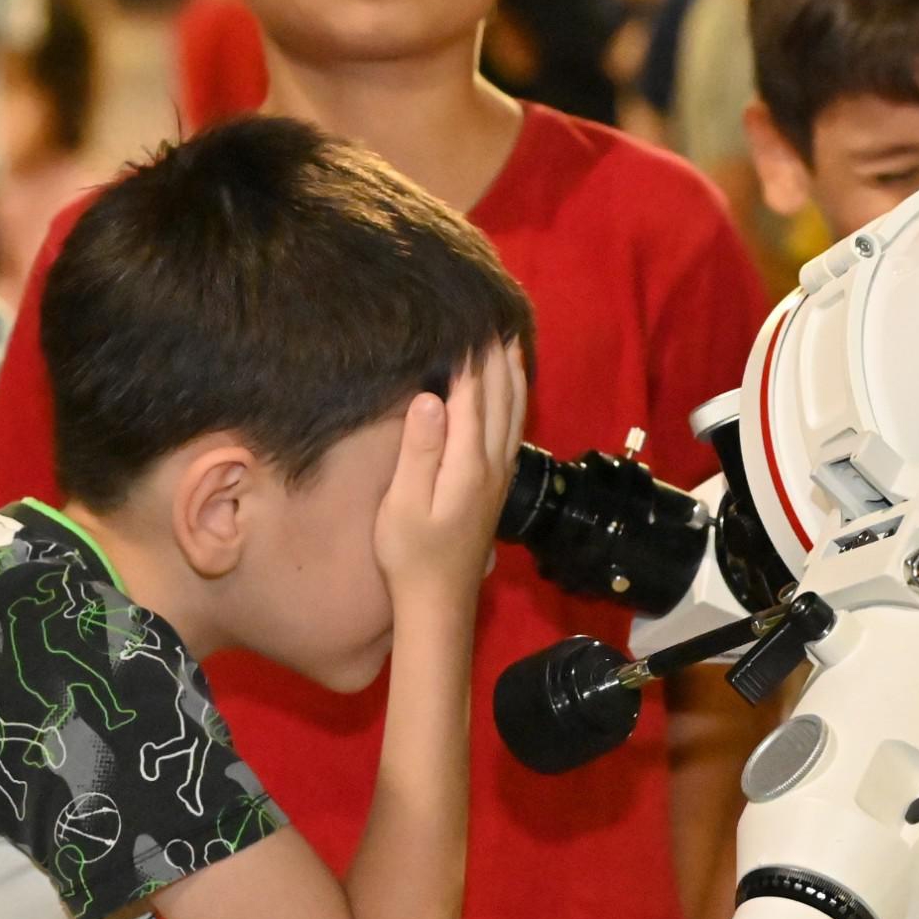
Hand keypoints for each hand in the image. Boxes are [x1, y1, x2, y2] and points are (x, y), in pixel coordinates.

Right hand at [375, 341, 526, 612]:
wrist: (438, 602)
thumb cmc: (410, 556)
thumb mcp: (403, 505)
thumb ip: (419, 451)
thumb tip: (431, 398)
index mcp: (468, 465)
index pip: (474, 397)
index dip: (472, 357)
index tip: (468, 319)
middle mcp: (493, 466)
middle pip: (502, 399)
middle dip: (497, 357)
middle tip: (492, 316)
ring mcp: (500, 477)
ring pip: (515, 413)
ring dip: (513, 375)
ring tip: (509, 341)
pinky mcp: (498, 487)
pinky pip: (513, 430)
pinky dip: (515, 401)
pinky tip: (510, 392)